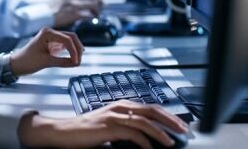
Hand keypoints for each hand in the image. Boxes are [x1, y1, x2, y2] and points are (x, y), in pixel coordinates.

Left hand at [9, 28, 84, 75]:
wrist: (16, 64)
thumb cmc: (26, 61)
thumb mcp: (46, 62)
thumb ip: (63, 62)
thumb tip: (76, 63)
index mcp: (47, 33)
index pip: (67, 39)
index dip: (74, 51)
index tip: (77, 62)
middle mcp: (50, 32)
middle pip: (71, 37)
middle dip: (77, 49)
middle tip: (79, 61)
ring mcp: (51, 37)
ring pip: (69, 40)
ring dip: (75, 50)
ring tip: (77, 61)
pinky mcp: (51, 43)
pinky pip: (65, 45)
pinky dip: (70, 51)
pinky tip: (73, 58)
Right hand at [18, 100, 188, 147]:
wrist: (64, 132)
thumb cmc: (86, 131)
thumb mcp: (110, 125)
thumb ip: (126, 126)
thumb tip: (146, 136)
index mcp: (122, 105)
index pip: (150, 107)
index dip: (168, 116)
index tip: (180, 126)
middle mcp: (119, 107)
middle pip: (152, 110)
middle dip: (170, 121)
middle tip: (184, 131)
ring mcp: (114, 115)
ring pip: (144, 121)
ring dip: (160, 132)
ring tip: (171, 142)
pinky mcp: (108, 126)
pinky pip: (132, 133)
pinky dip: (144, 142)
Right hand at [51, 0, 103, 27]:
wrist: (43, 14)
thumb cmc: (54, 6)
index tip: (99, 1)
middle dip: (100, 3)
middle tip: (99, 9)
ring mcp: (73, 3)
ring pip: (93, 5)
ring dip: (97, 11)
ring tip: (95, 14)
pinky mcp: (72, 13)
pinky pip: (88, 14)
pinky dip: (91, 17)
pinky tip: (89, 19)